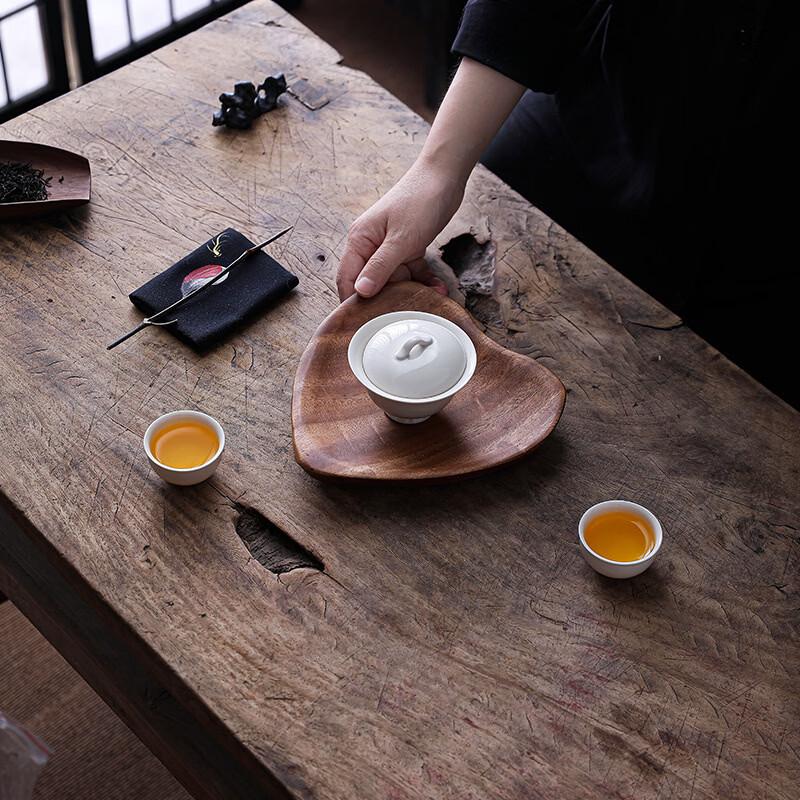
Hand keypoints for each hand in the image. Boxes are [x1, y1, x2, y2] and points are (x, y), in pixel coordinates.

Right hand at [337, 159, 464, 299]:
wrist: (444, 176)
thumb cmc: (419, 200)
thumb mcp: (401, 239)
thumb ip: (380, 267)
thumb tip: (361, 292)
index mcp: (360, 240)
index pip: (347, 278)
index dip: (353, 301)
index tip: (364, 322)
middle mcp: (371, 244)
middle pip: (372, 282)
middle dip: (388, 298)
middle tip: (403, 313)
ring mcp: (389, 246)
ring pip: (394, 279)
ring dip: (411, 290)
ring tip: (429, 300)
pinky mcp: (407, 246)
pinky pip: (411, 270)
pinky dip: (423, 280)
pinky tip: (437, 289)